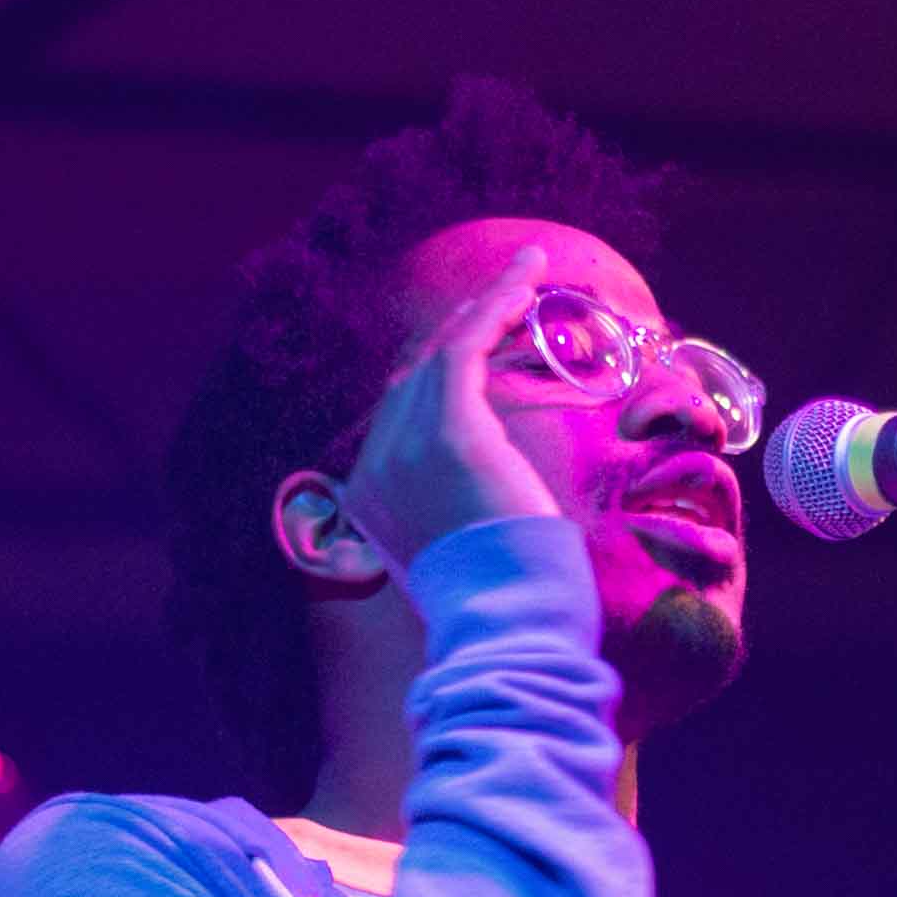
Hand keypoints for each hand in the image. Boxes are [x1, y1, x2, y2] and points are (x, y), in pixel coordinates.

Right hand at [340, 244, 561, 574]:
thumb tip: (480, 505)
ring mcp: (407, 448)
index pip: (397, 419)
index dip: (440, 377)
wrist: (505, 625)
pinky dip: (496, 307)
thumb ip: (454, 522)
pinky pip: (466, 347)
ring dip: (484, 306)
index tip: (478, 348)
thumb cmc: (504, 603)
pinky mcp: (449, 431)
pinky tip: (525, 280)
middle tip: (505, 300)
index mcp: (371, 502)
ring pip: (441, 353)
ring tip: (526, 270)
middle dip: (460, 333)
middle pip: (412, 379)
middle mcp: (377, 468)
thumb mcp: (462, 559)